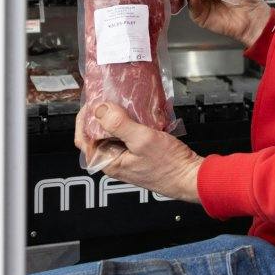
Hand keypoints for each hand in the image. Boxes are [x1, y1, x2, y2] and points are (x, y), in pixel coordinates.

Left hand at [76, 102, 202, 202]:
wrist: (191, 177)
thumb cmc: (170, 165)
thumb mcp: (143, 140)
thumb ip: (119, 124)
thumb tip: (100, 109)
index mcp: (108, 162)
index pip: (83, 137)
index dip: (84, 117)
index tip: (93, 101)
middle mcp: (114, 161)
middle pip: (98, 134)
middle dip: (102, 115)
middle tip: (110, 97)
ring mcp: (126, 158)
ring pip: (114, 133)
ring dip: (118, 117)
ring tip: (125, 103)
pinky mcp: (138, 154)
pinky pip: (128, 135)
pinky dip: (132, 122)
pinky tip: (140, 114)